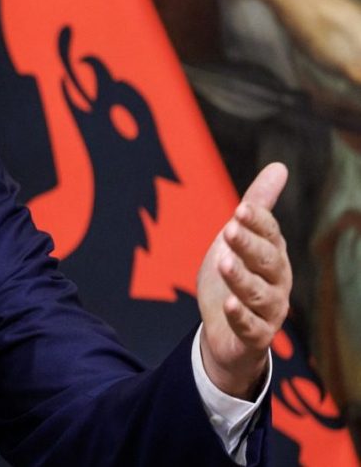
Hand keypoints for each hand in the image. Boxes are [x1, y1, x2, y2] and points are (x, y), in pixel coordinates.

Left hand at [196, 163, 290, 398]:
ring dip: (241, 278)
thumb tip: (279, 166)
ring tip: (223, 262)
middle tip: (229, 230)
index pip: (270, 235)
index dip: (257, 222)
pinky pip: (252, 328)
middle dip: (249, 246)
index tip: (240, 208)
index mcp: (272, 255)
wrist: (225, 332)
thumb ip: (256, 208)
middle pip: (268, 262)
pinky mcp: (255, 336)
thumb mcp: (238, 241)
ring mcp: (269, 310)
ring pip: (260, 294)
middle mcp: (277, 282)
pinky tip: (228, 304)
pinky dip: (240, 316)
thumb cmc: (234, 279)